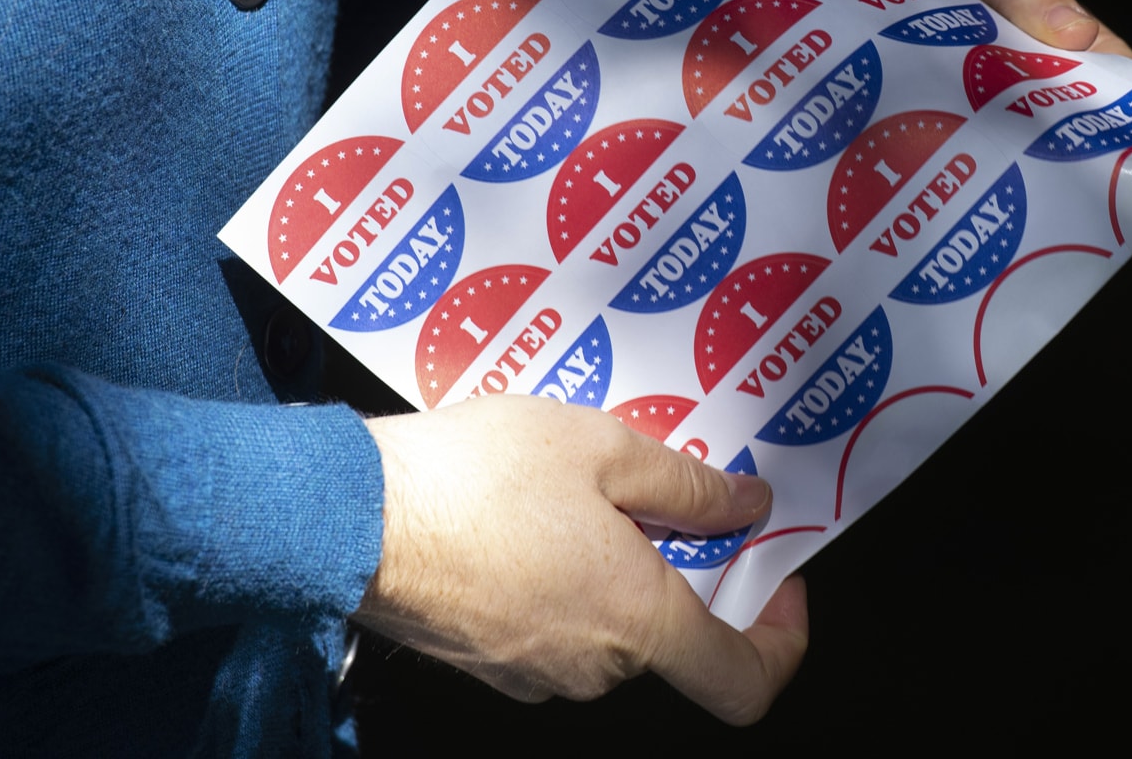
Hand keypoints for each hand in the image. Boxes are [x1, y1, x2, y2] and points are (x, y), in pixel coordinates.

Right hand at [354, 396, 807, 723]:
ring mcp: (534, 673)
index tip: (782, 585)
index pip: (743, 681)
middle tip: (663, 490)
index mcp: (638, 621)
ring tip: (586, 487)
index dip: (782, 640)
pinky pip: (556, 625)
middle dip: (681, 566)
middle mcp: (593, 666)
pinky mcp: (488, 660)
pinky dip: (568, 577)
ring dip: (618, 566)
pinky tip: (537, 512)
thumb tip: (746, 507)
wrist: (349, 517)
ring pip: (610, 626)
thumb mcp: (605, 448)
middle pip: (672, 635)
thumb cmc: (474, 479)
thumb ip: (690, 486)